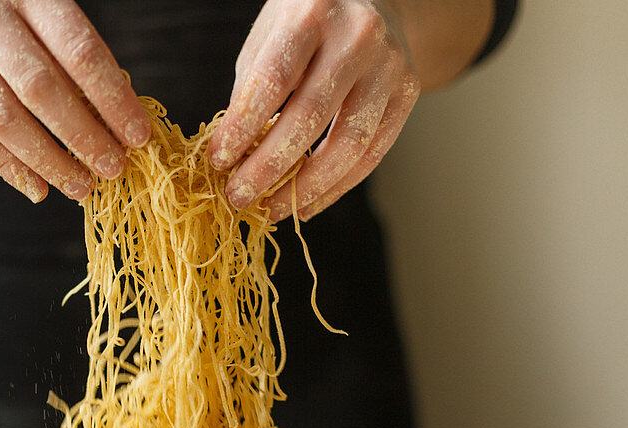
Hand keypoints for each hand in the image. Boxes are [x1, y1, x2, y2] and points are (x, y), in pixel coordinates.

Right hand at [0, 0, 150, 201]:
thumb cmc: (6, 3)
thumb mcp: (43, 6)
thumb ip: (74, 52)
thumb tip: (118, 117)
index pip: (78, 51)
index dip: (112, 98)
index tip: (137, 135)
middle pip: (40, 88)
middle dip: (83, 136)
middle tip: (112, 167)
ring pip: (3, 119)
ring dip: (48, 161)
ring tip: (80, 186)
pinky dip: (8, 166)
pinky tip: (38, 186)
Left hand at [208, 0, 419, 220]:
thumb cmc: (307, 22)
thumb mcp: (269, 38)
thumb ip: (252, 91)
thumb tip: (233, 157)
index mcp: (312, 14)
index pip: (273, 81)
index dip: (243, 127)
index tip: (218, 160)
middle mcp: (357, 36)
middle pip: (310, 116)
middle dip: (269, 166)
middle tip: (239, 196)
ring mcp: (389, 65)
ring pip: (349, 144)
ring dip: (306, 187)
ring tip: (273, 209)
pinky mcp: (408, 91)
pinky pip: (372, 154)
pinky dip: (336, 187)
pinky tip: (307, 203)